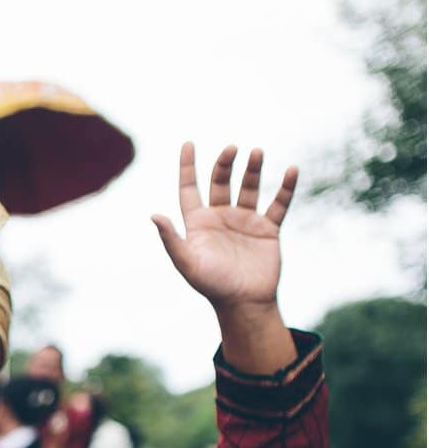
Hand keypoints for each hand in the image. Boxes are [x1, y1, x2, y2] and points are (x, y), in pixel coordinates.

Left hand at [152, 142, 296, 309]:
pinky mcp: (268, 229)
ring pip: (249, 188)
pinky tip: (292, 170)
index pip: (189, 188)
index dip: (187, 167)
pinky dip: (286, 188)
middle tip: (231, 148)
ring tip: (257, 152)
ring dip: (253, 170)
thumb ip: (171, 239)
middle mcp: (220, 218)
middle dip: (224, 164)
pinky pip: (279, 204)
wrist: (244, 303)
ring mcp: (245, 221)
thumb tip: (154, 216)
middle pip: (220, 182)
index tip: (188, 143)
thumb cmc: (211, 285)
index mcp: (198, 223)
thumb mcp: (187, 263)